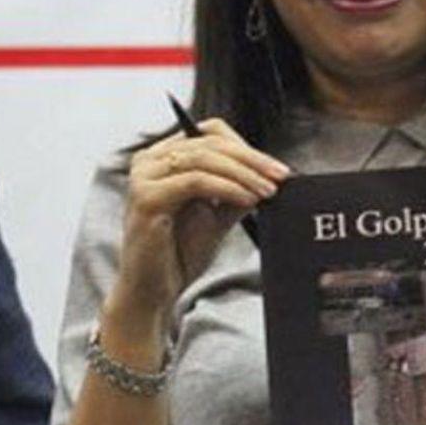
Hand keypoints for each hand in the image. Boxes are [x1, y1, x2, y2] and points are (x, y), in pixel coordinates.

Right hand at [112, 118, 289, 326]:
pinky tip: (247, 200)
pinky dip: (227, 188)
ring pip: (205, 158)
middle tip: (280, 176)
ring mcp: (144, 176)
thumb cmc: (180, 252)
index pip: (211, 134)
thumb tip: (272, 175)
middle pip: (210, 143)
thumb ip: (239, 189)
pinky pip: (196, 181)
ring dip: (243, 174)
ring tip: (267, 191)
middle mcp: (150, 160)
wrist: (156, 290)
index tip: (277, 169)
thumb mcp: (218, 213)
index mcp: (166, 157)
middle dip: (252, 160)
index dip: (247, 147)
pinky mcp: (146, 197)